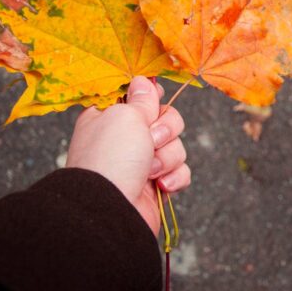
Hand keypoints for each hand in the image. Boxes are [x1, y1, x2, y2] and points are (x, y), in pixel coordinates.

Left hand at [66, 76, 191, 234]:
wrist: (111, 210)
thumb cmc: (111, 157)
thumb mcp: (125, 115)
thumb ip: (142, 98)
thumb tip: (144, 80)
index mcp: (111, 117)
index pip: (138, 97)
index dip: (150, 97)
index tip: (154, 98)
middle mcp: (125, 138)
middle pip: (166, 119)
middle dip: (166, 130)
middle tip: (150, 140)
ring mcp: (141, 162)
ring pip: (176, 145)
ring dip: (168, 157)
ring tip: (149, 170)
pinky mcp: (155, 184)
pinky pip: (180, 170)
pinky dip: (174, 177)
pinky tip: (160, 185)